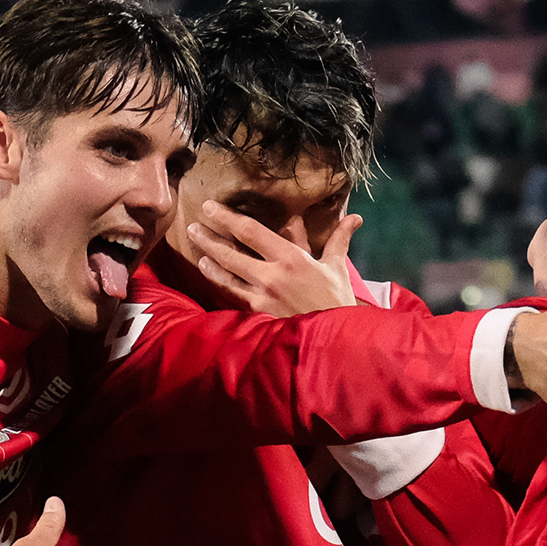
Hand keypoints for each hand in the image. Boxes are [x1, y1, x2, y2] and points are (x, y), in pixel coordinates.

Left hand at [189, 200, 359, 315]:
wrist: (336, 338)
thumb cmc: (336, 300)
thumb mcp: (336, 267)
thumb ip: (338, 240)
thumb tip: (353, 218)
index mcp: (291, 258)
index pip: (251, 232)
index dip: (227, 218)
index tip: (210, 207)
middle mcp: (272, 275)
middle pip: (231, 253)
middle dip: (209, 238)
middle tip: (193, 226)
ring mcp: (262, 296)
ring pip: (227, 275)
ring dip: (210, 261)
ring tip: (197, 250)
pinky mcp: (259, 314)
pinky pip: (234, 295)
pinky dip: (220, 283)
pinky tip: (211, 275)